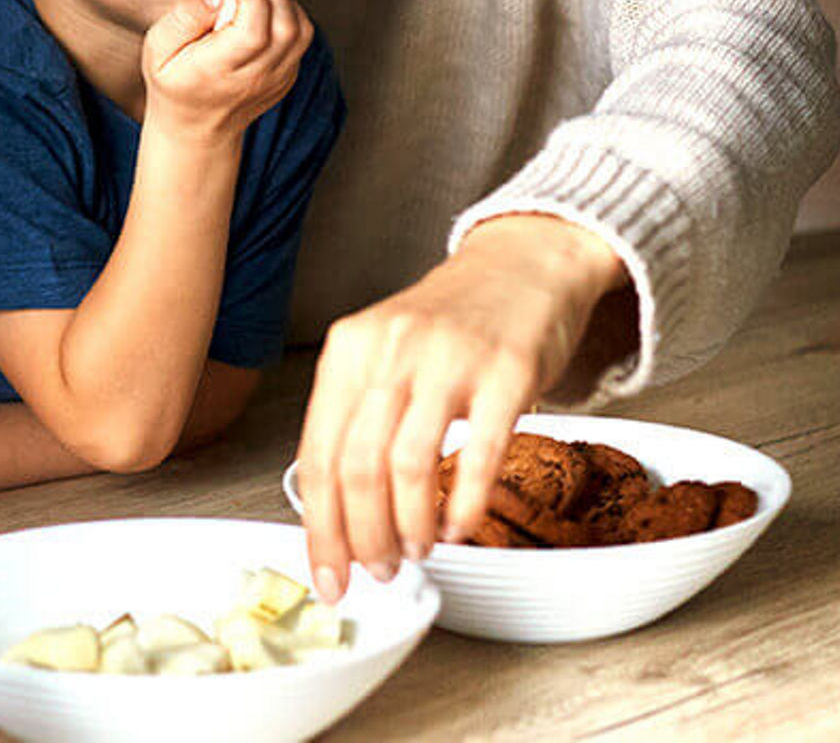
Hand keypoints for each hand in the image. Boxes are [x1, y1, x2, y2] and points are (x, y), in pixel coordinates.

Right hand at [141, 0, 311, 138]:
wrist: (197, 125)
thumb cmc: (175, 80)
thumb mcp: (159, 47)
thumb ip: (184, 16)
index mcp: (218, 70)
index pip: (253, 31)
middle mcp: (254, 78)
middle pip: (284, 27)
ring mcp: (276, 80)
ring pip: (301, 30)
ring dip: (282, 4)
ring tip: (255, 4)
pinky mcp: (288, 77)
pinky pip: (302, 38)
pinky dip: (289, 17)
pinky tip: (263, 19)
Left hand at [294, 216, 628, 601]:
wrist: (522, 264)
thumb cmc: (451, 322)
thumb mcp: (385, 353)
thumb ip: (357, 418)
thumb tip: (334, 514)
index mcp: (349, 349)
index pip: (317, 454)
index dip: (319, 528)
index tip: (327, 574)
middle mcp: (391, 348)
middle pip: (356, 467)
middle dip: (362, 537)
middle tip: (377, 570)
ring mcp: (449, 358)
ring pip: (407, 467)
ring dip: (408, 528)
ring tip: (417, 551)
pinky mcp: (507, 371)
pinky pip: (479, 455)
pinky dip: (464, 506)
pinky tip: (460, 527)